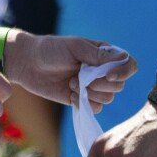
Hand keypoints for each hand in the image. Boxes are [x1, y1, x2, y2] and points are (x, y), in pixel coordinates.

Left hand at [5, 31, 135, 109]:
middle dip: (100, 84)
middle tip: (80, 76)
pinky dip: (83, 103)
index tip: (108, 76)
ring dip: (89, 93)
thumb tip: (124, 57)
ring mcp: (92, 86)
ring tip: (71, 83)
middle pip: (119, 86)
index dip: (124, 73)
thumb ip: (98, 55)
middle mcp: (101, 71)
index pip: (128, 65)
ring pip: (108, 99)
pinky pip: (95, 108)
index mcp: (103, 54)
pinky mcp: (81, 99)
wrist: (28, 64)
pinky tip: (70, 94)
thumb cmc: (51, 49)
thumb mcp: (75, 47)